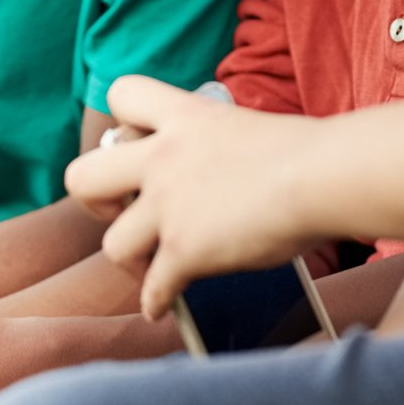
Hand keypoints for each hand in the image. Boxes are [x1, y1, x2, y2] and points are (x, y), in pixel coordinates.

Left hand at [66, 76, 328, 318]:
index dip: (120, 124)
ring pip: (112, 244)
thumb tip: (222, 180)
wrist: (322, 177)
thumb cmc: (308, 153)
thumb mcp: (247, 129)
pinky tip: (164, 308)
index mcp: (183, 117)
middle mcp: (163, 158)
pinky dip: (156, 303)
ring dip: (130, 259)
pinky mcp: (183, 249)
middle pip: (81, 176)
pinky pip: (153, 287)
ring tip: (149, 266)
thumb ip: (217, 148)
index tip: (136, 146)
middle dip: (94, 200)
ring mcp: (169, 205)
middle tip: (119, 210)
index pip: (122, 96)